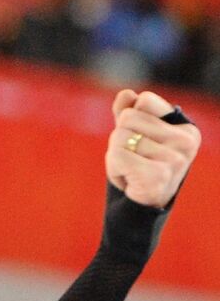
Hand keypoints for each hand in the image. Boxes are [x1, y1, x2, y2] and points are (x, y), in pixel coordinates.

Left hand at [106, 89, 200, 208]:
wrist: (141, 206)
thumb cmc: (139, 167)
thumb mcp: (135, 135)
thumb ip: (129, 113)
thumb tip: (126, 94)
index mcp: (186, 128)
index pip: (144, 100)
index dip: (130, 120)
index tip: (141, 141)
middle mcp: (186, 142)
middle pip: (128, 118)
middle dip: (119, 140)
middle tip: (133, 160)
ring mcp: (175, 159)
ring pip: (120, 137)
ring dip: (115, 156)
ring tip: (132, 171)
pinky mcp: (158, 176)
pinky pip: (117, 156)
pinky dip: (114, 169)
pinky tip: (129, 180)